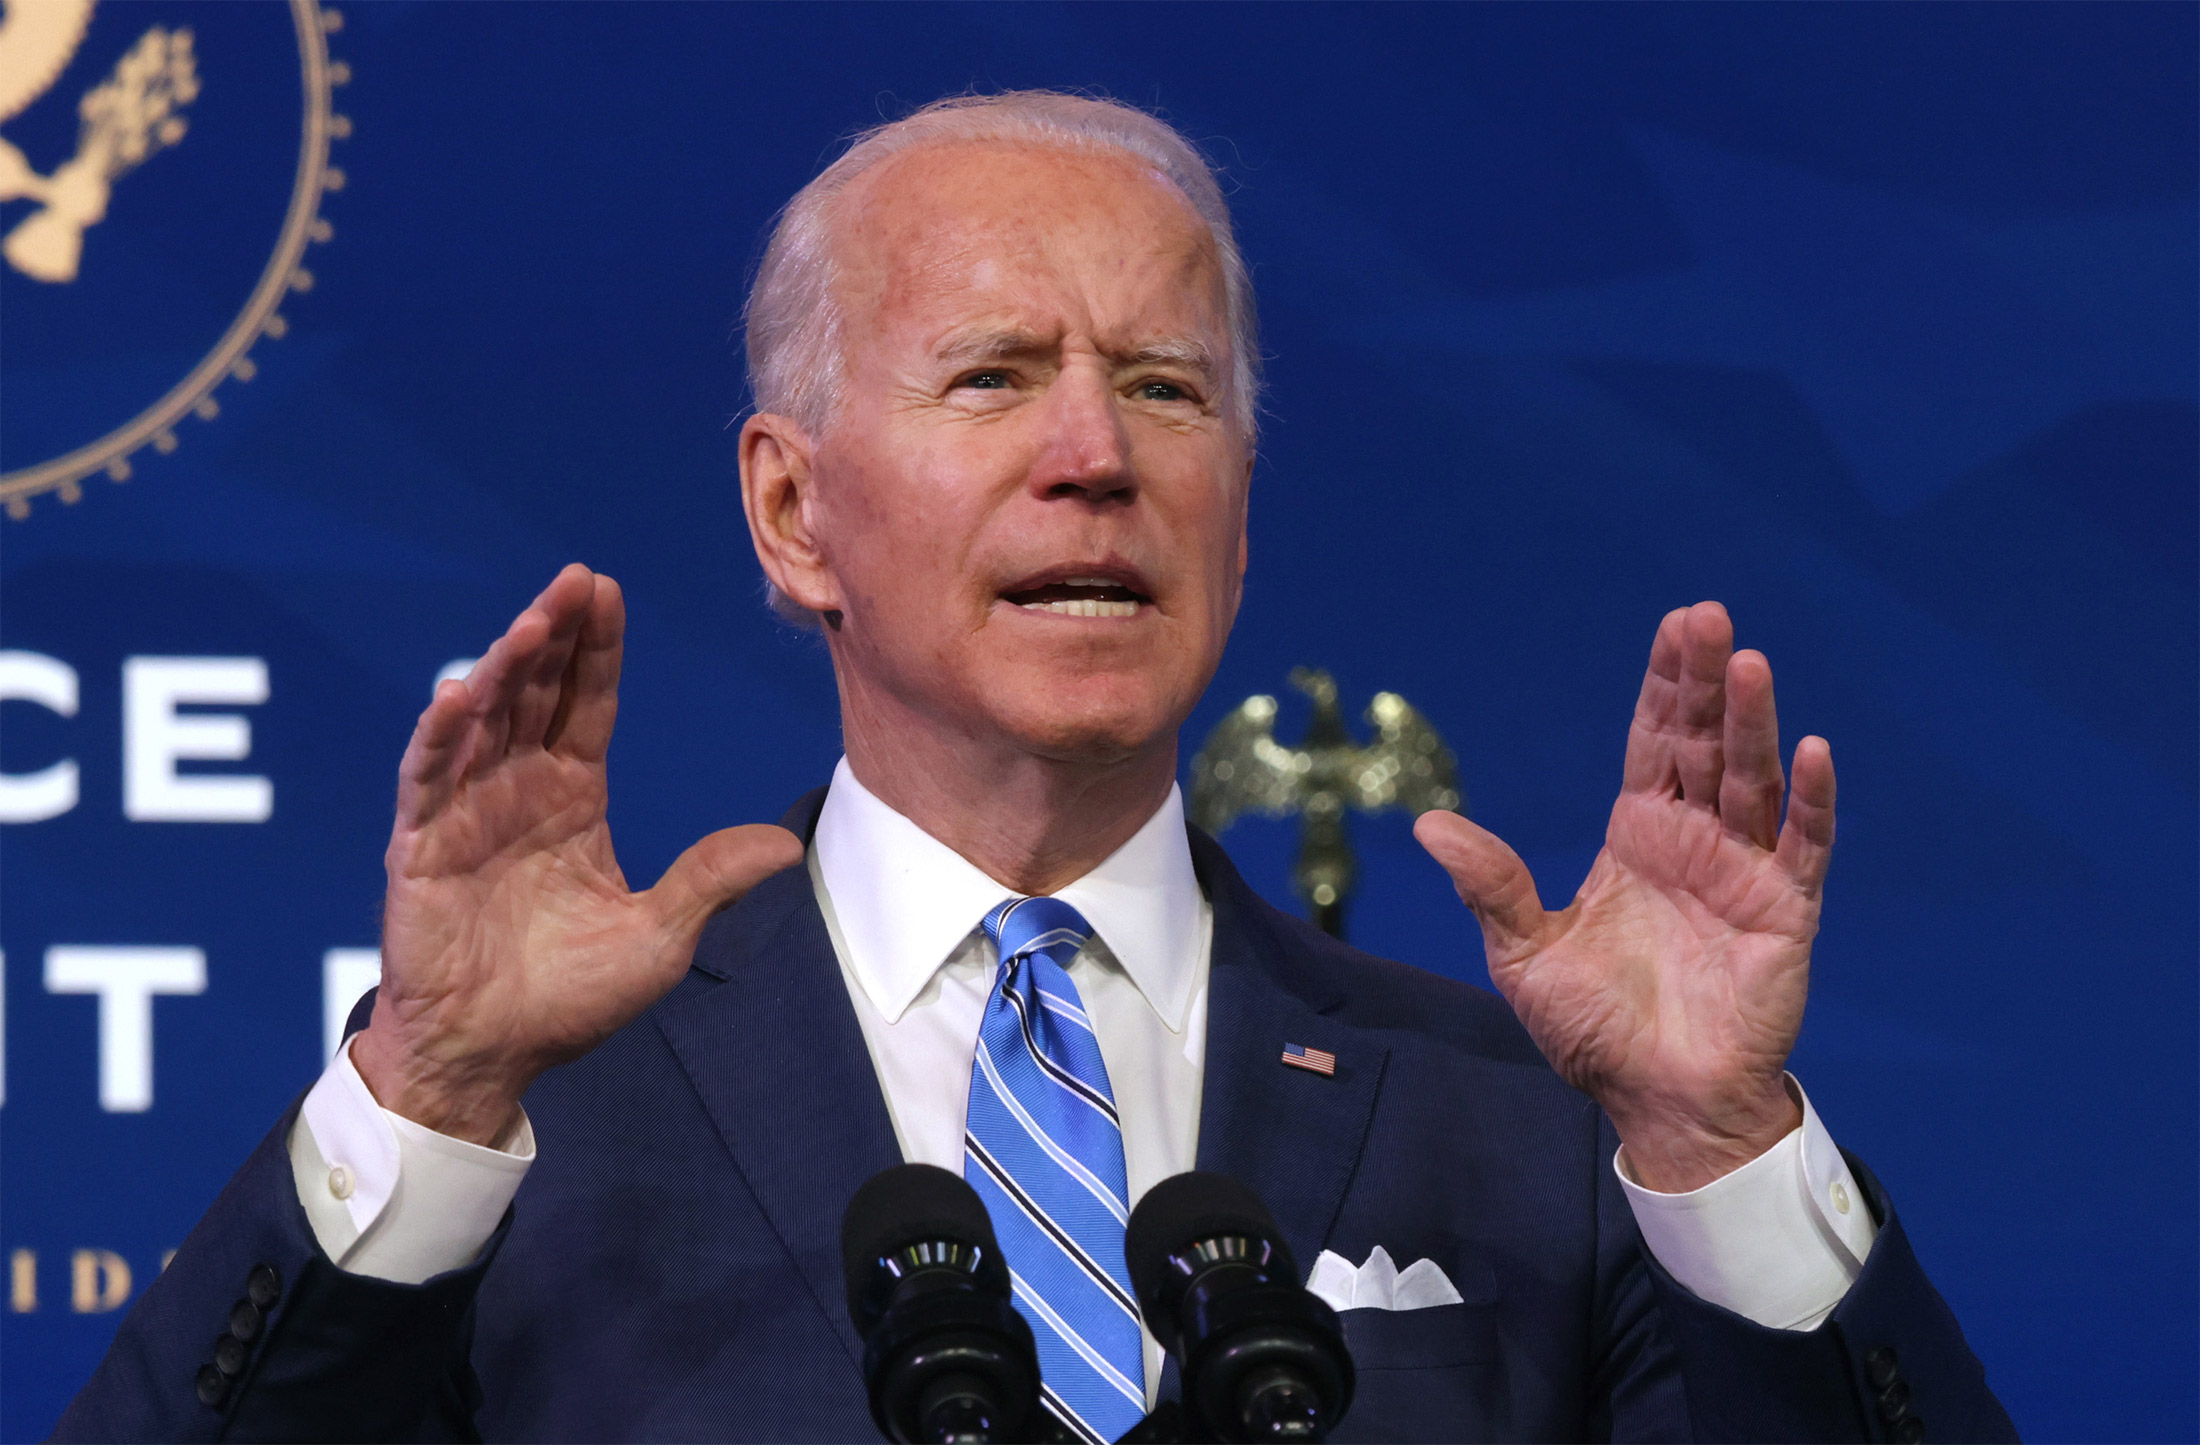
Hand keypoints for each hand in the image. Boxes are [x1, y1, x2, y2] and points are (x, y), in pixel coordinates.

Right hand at [353, 565, 803, 1144]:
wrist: (493, 1058)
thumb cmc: (570, 1001)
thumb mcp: (659, 937)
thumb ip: (710, 882)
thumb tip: (789, 848)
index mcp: (572, 799)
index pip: (587, 705)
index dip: (597, 650)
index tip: (607, 590)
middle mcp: (517, 792)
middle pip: (536, 693)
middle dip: (554, 635)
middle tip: (575, 579)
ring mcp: (464, 814)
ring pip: (482, 721)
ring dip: (501, 668)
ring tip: (532, 623)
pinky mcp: (420, 849)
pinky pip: (427, 780)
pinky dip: (439, 736)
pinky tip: (457, 694)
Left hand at [1415, 602, 1834, 1191]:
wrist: (1657, 1104)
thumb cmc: (1594, 1032)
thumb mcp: (1525, 955)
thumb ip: (1490, 886)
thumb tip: (1428, 824)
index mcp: (1637, 838)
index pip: (1654, 742)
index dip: (1663, 685)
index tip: (1675, 624)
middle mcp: (1695, 842)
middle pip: (1703, 743)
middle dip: (1705, 681)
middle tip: (1709, 616)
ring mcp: (1743, 872)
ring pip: (1752, 779)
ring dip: (1754, 722)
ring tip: (1750, 663)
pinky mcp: (1784, 913)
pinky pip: (1802, 846)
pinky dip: (1809, 800)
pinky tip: (1810, 749)